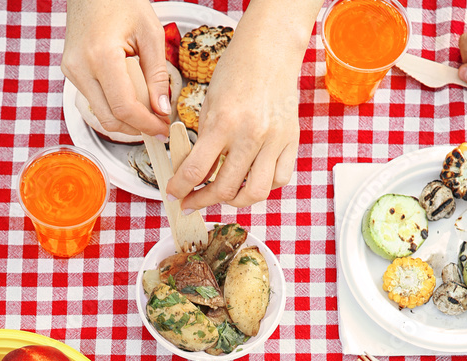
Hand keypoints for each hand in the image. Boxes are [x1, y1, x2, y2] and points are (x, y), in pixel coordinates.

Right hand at [62, 0, 169, 137]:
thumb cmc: (121, 1)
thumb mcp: (150, 33)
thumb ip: (157, 75)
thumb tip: (161, 110)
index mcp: (101, 56)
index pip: (125, 108)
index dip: (146, 125)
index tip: (162, 130)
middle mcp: (81, 68)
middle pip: (110, 119)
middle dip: (136, 128)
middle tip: (157, 126)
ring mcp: (72, 71)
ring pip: (101, 114)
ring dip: (125, 120)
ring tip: (146, 113)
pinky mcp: (70, 72)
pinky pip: (94, 100)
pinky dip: (114, 106)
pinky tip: (130, 99)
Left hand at [167, 43, 299, 210]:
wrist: (269, 52)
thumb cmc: (235, 75)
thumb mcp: (209, 108)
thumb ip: (203, 146)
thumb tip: (195, 179)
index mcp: (223, 122)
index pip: (196, 171)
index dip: (180, 189)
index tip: (175, 196)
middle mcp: (251, 134)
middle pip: (225, 189)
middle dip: (203, 201)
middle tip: (193, 202)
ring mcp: (275, 140)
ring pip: (256, 193)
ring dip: (236, 201)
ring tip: (224, 194)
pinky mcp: (291, 141)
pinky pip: (279, 179)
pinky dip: (264, 186)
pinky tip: (252, 179)